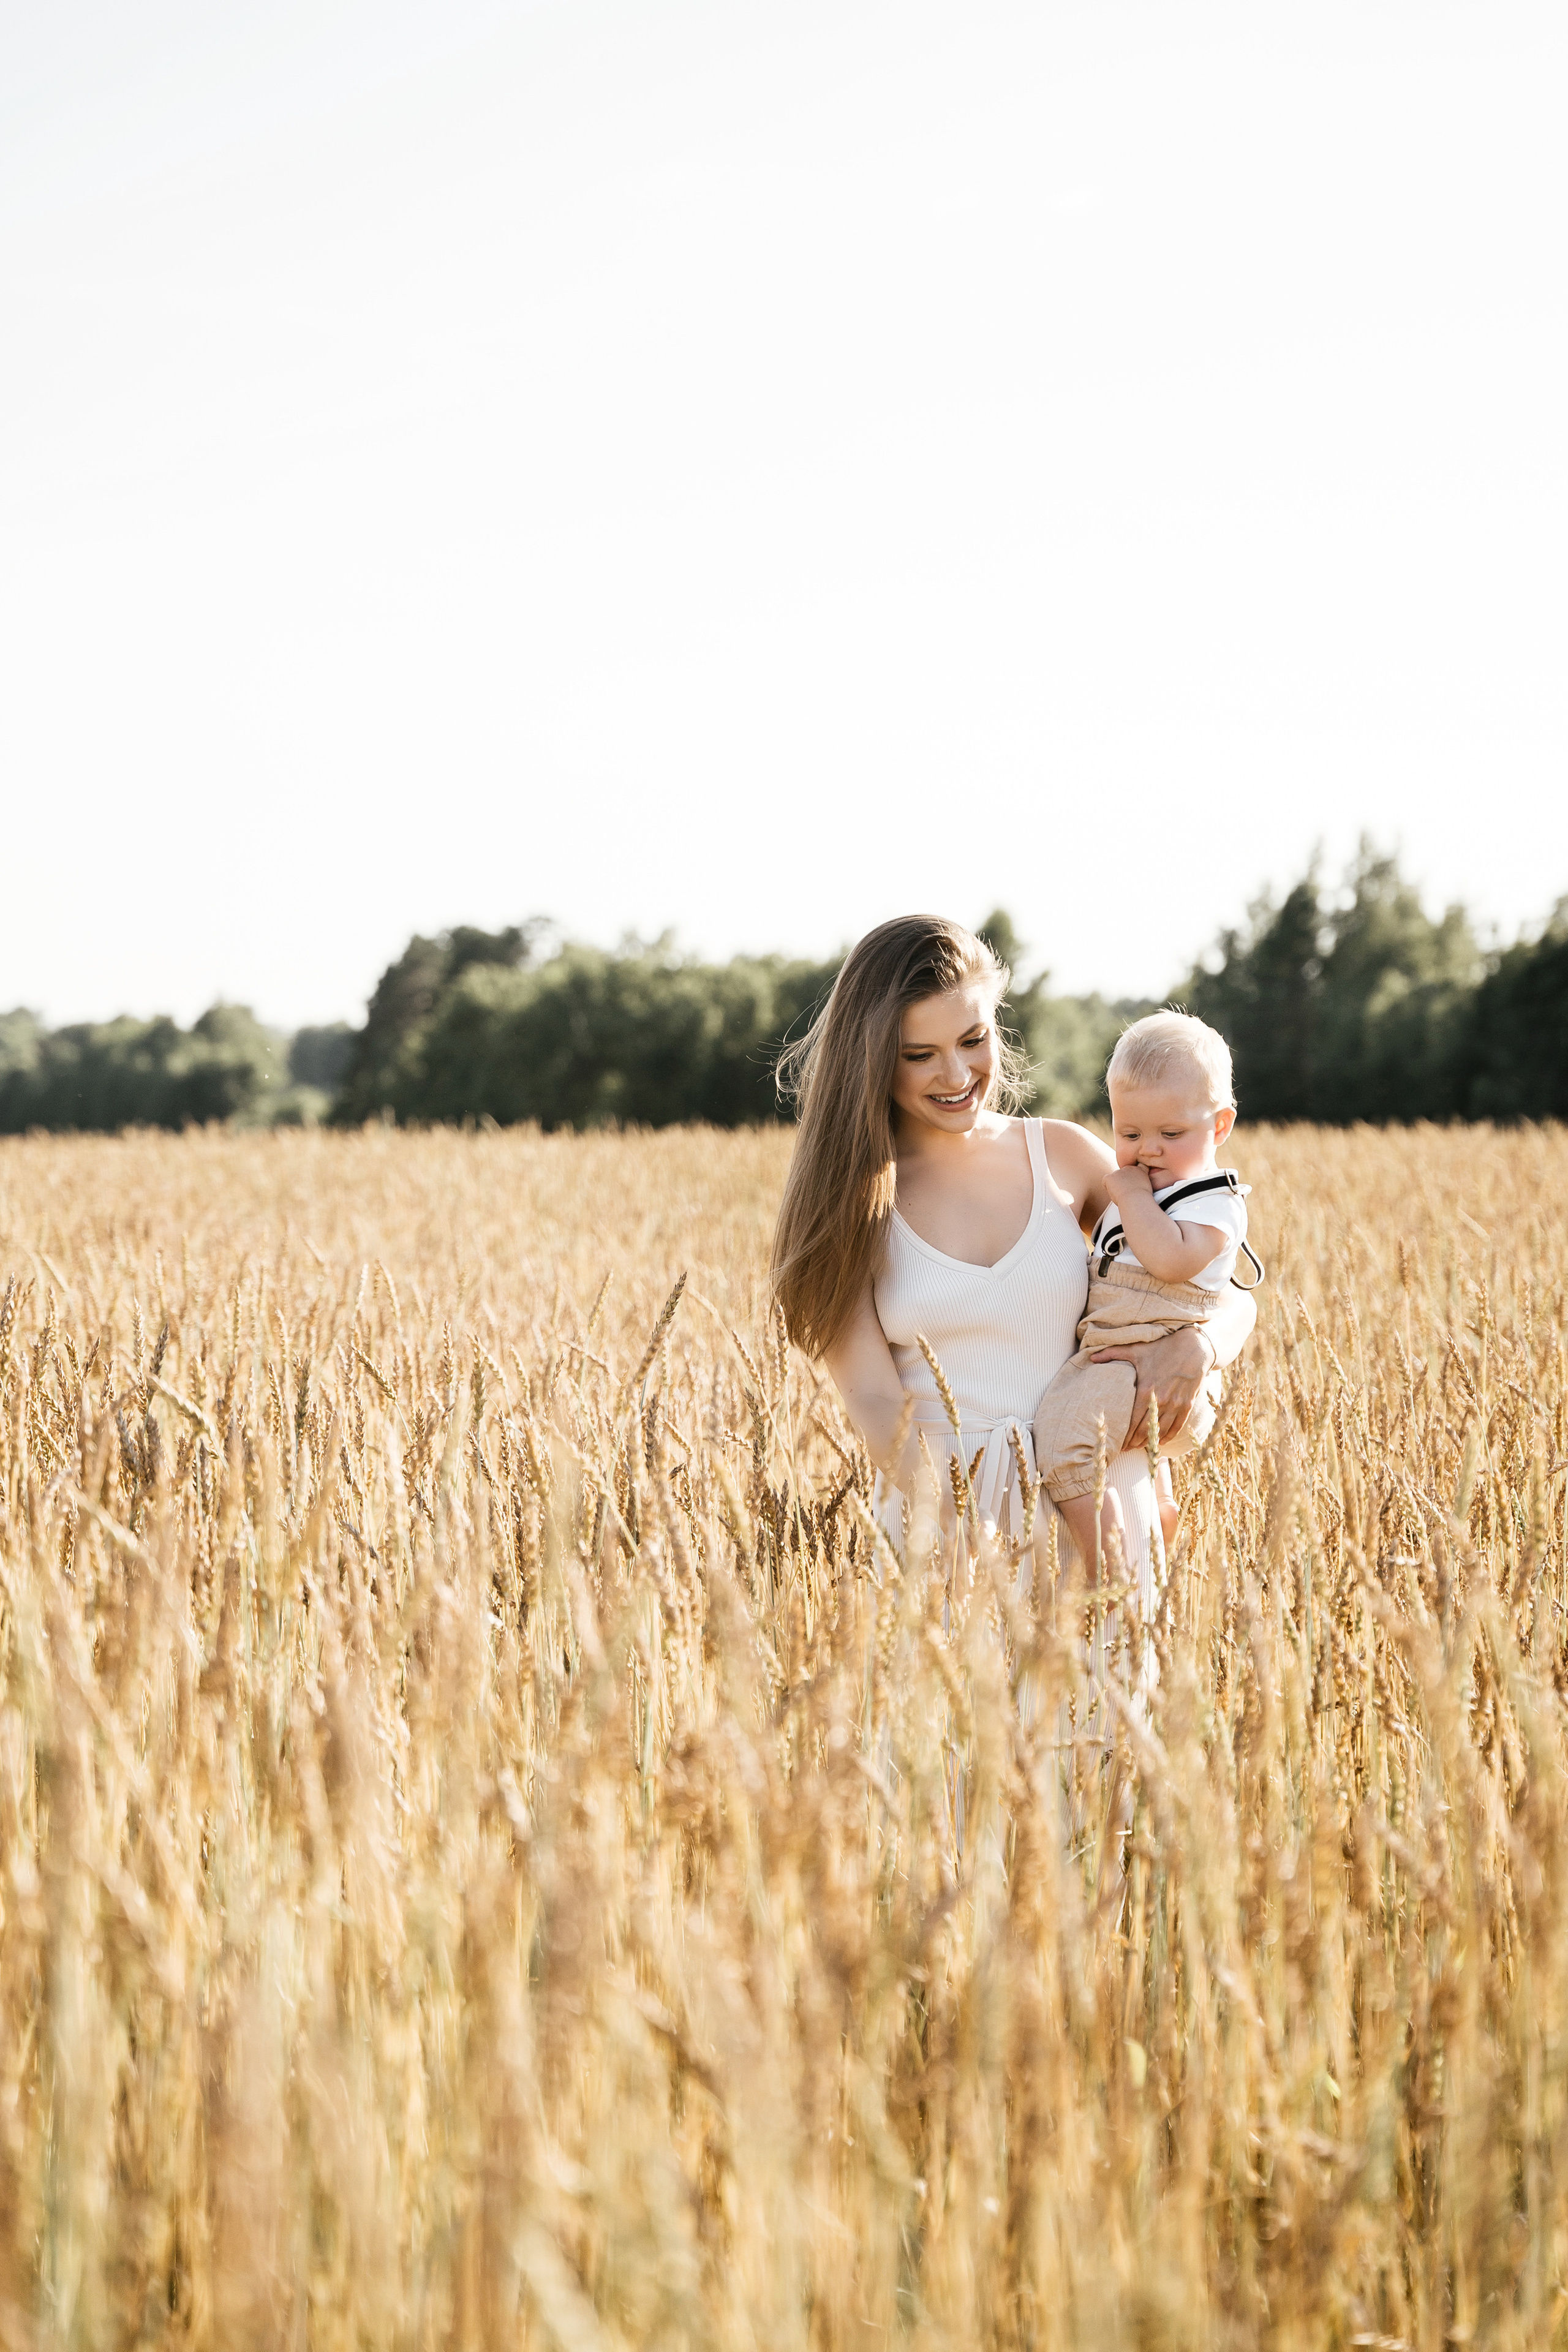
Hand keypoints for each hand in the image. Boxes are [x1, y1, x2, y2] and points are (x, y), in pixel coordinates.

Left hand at [1086, 1324, 1214, 1450]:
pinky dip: (1167, 1437)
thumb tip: (1091, 1357)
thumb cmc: (1162, 1348)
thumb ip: (1112, 1353)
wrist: (1194, 1347)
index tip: (1116, 1442)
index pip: (1131, 1419)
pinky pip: (1176, 1427)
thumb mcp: (1136, 1349)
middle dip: (1133, 1442)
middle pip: (1144, 1429)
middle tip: (1124, 1449)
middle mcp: (1161, 1400)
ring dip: (1149, 1442)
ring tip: (1139, 1448)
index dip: (1124, 1434)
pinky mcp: (1187, 1405)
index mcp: (1146, 1389)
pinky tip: (1160, 1442)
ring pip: (1159, 1430)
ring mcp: (1175, 1404)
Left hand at [1103, 1163, 1153, 1209]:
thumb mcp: (1147, 1187)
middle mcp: (1129, 1168)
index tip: (1133, 1182)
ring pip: (1114, 1178)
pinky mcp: (1110, 1177)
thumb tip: (1134, 1186)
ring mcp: (1118, 1171)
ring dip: (1116, 1186)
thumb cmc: (1142, 1199)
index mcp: (1140, 1170)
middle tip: (1128, 1193)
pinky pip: (1105, 1181)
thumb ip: (1140, 1182)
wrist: (1137, 1201)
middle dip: (1123, 1182)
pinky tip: (1115, 1193)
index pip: (1136, 1166)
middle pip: (1122, 1174)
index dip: (1133, 1174)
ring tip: (1123, 1194)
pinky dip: (1107, 1188)